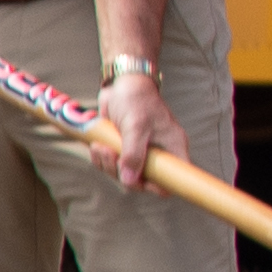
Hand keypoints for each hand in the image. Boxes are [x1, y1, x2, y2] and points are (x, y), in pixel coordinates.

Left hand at [98, 71, 181, 187]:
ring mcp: (139, 152)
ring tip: (100, 146)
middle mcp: (158, 154)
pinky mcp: (122, 149)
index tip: (139, 181)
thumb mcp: (136, 126)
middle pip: (143, 181)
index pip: (174, 179)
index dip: (160, 186)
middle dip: (121, 172)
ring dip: (107, 164)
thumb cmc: (136, 100)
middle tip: (109, 153)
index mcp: (172, 148)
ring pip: (123, 175)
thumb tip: (131, 181)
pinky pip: (111, 165)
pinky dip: (101, 159)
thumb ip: (134, 153)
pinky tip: (97, 145)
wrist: (121, 84)